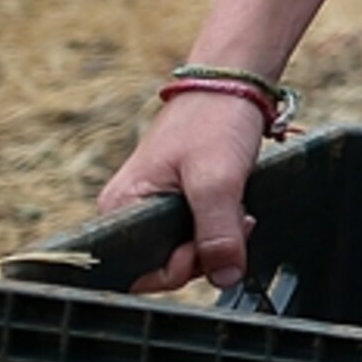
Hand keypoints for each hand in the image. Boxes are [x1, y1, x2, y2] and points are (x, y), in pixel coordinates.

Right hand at [97, 91, 266, 291]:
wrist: (232, 84)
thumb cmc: (215, 123)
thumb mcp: (217, 181)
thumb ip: (217, 233)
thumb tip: (225, 278)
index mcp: (121, 208)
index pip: (141, 272)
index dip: (182, 269)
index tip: (213, 244)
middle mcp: (129, 211)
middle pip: (166, 264)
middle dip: (208, 252)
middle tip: (238, 220)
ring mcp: (154, 206)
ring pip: (187, 249)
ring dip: (220, 239)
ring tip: (240, 209)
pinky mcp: (178, 200)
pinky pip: (198, 232)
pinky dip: (223, 226)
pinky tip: (239, 207)